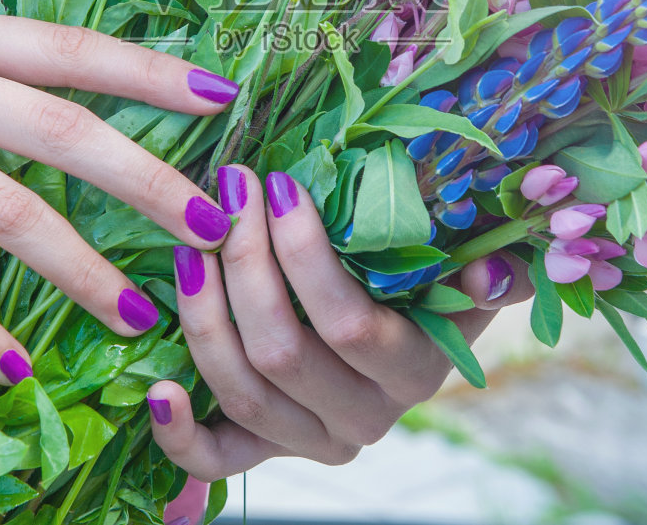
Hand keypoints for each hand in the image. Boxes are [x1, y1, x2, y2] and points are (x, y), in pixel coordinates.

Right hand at [0, 2, 239, 384]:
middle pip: (59, 128)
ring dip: (78, 268)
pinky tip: (15, 364)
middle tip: (211, 223)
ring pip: (4, 208)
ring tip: (135, 311)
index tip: (223, 95)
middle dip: (145, 178)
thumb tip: (68, 104)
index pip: (69, 47)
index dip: (150, 71)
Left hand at [145, 165, 531, 480]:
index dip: (304, 255)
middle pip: (282, 352)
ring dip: (204, 314)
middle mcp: (362, 419)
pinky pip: (216, 460)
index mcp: (413, 372)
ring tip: (189, 245)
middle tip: (229, 193)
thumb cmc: (430, 283)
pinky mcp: (264, 451)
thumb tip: (490, 269)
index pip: (347, 323)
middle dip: (245, 263)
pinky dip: (178, 432)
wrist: (404, 335)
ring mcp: (309, 440)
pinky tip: (156, 388)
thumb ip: (490, 271)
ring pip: (241, 391)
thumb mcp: (467, 271)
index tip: (277, 185)